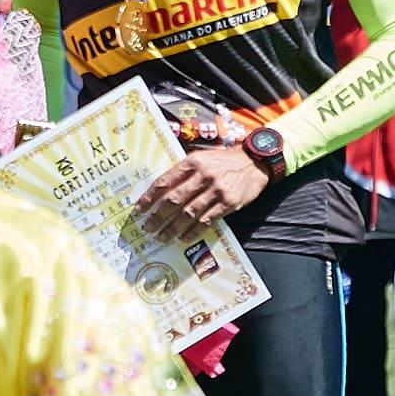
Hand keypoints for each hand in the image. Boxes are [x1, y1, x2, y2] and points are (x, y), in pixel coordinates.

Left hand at [141, 141, 268, 233]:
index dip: (150, 197)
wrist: (255, 161)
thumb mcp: (202, 158)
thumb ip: (184, 172)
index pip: (165, 181)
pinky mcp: (229, 203)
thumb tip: (161, 191)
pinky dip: (193, 231)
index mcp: (193, 162)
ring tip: (161, 236)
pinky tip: (183, 237)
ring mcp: (217, 190)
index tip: (139, 209)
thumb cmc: (224, 161)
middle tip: (147, 227)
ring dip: (172, 227)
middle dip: (158, 216)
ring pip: (189, 213)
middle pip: (174, 199)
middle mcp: (204, 175)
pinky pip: (206, 220)